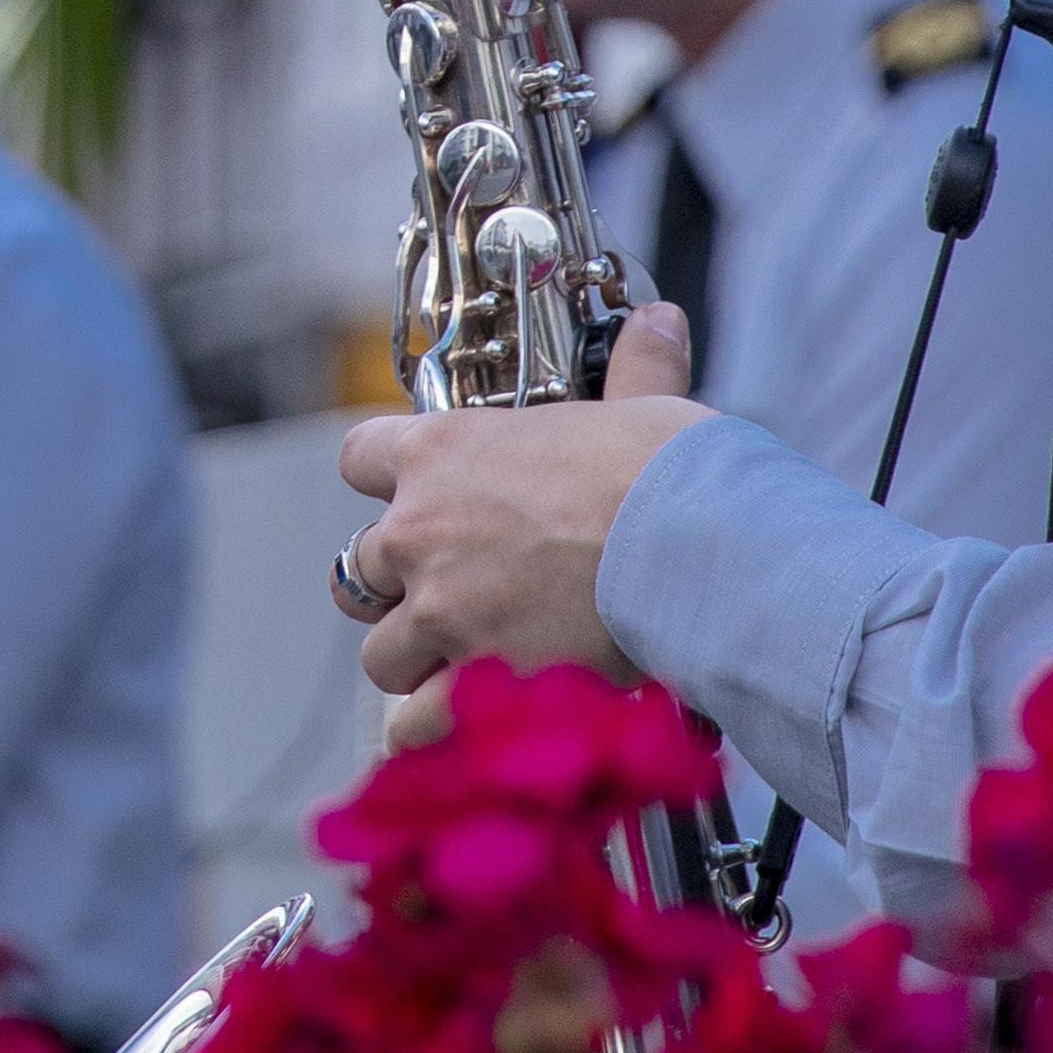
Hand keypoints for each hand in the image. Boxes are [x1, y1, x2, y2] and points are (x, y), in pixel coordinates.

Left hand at [331, 300, 701, 699]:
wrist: (695, 549)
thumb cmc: (668, 470)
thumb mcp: (640, 407)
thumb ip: (634, 369)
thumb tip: (660, 320)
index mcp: (441, 452)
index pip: (356, 457)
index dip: (384, 482)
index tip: (416, 498)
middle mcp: (419, 531)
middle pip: (360, 568)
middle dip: (400, 585)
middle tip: (454, 595)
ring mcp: (438, 612)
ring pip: (380, 653)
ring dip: (415, 661)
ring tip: (465, 666)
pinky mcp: (470, 682)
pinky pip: (412, 725)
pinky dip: (430, 732)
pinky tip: (461, 729)